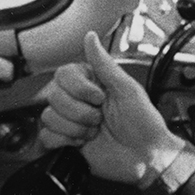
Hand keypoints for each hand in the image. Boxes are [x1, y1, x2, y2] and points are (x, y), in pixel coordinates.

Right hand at [40, 31, 184, 183]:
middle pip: (53, 96)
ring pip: (48, 117)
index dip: (79, 88)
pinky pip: (46, 137)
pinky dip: (65, 141)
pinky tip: (83, 143)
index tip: (100, 98)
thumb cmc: (146, 124)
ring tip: (95, 132)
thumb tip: (91, 37)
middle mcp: (79, 102)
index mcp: (93, 85)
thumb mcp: (128, 89)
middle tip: (101, 119)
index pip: (63, 75)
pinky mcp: (67, 143)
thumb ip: (105, 64)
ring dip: (75, 127)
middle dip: (81, 111)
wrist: (148, 158)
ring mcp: (72, 123)